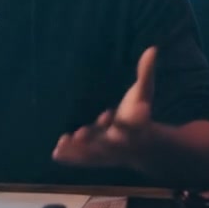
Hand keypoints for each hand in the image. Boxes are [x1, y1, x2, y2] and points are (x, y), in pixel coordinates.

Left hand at [52, 46, 157, 168]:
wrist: (140, 147)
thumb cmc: (137, 113)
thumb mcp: (145, 92)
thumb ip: (146, 73)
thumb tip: (152, 47)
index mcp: (136, 127)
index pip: (137, 123)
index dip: (136, 117)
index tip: (136, 110)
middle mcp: (122, 142)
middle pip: (111, 142)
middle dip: (96, 137)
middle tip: (81, 132)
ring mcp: (108, 152)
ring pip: (94, 153)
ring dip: (79, 149)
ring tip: (64, 141)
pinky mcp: (97, 157)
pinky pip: (83, 159)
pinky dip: (71, 157)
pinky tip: (56, 152)